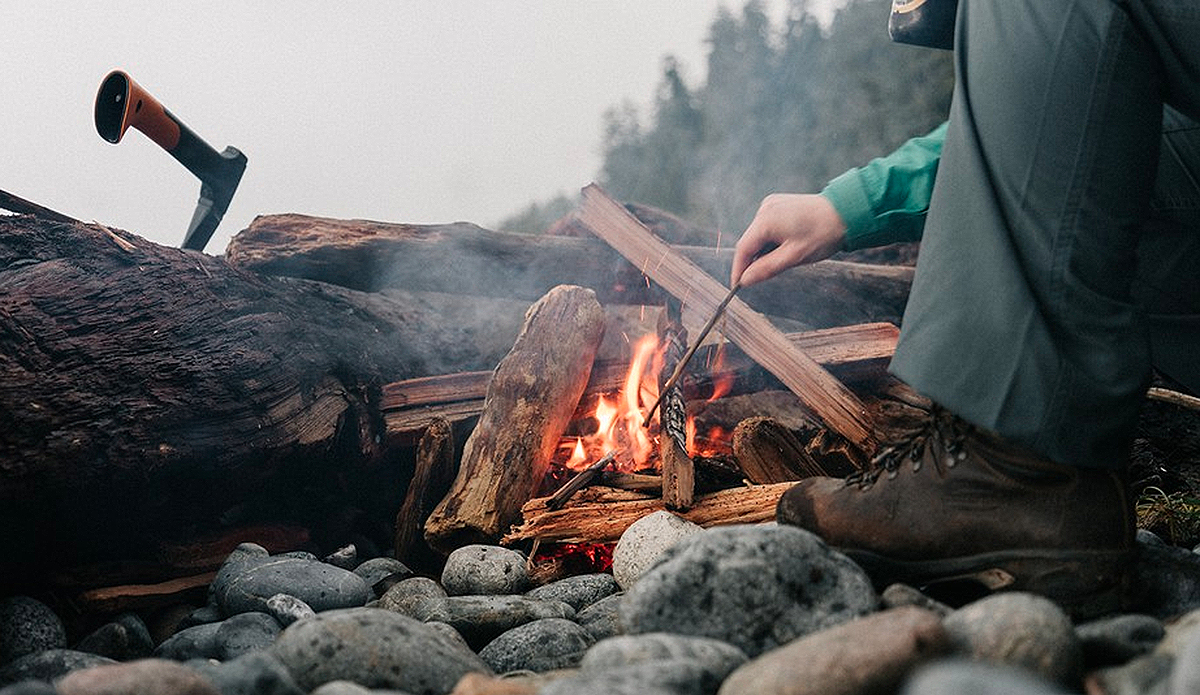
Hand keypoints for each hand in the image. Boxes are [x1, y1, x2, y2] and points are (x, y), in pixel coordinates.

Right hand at [730, 193, 847, 286]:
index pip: (743, 249)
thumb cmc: (823, 234)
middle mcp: (765, 209)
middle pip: (750, 241)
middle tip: (760, 278)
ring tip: (781, 261)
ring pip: (759, 234)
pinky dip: (770, 240)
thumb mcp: (793, 257)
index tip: (737, 285)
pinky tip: (784, 247)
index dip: (738, 269)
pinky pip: (767, 226)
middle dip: (753, 260)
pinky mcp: (780, 204)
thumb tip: (744, 280)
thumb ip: (766, 269)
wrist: (847, 212)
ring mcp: (772, 204)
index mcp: (766, 221)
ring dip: (763, 250)